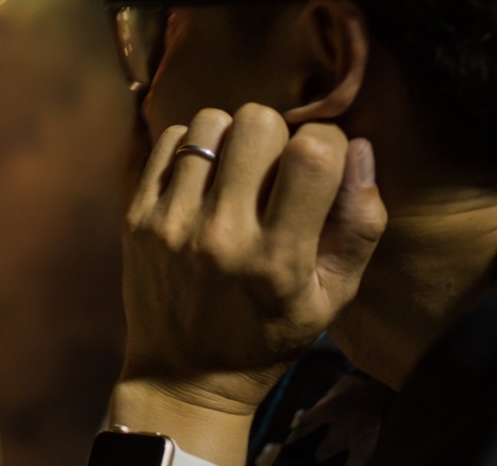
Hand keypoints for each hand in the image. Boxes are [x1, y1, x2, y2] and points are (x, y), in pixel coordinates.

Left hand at [120, 104, 386, 414]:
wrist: (183, 376)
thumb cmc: (268, 334)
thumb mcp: (333, 297)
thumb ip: (360, 223)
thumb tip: (357, 146)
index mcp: (277, 259)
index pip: (313, 152)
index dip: (327, 142)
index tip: (320, 164)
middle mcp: (220, 235)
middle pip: (256, 121)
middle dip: (276, 134)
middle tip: (274, 168)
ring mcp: (171, 222)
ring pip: (209, 121)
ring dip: (231, 137)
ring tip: (236, 173)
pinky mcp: (136, 215)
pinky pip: (168, 140)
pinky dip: (191, 147)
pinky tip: (203, 178)